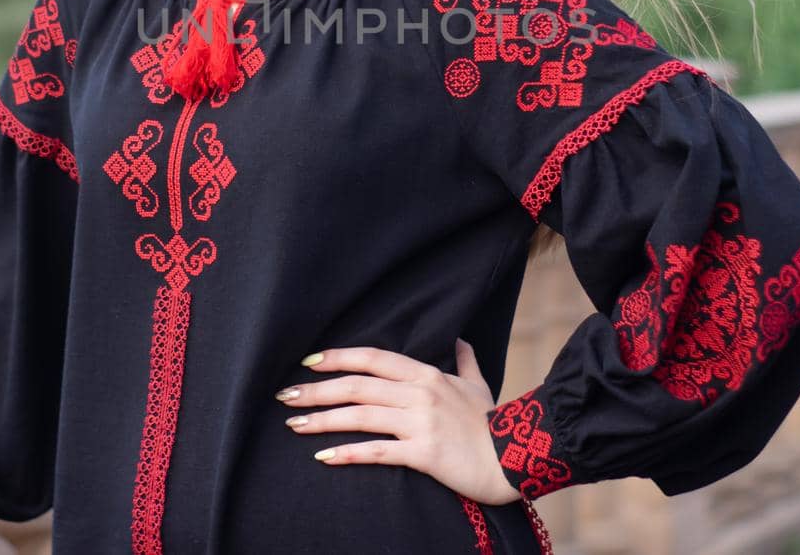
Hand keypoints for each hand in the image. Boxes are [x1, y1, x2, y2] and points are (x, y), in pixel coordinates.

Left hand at [276, 337, 524, 505]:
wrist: (514, 459)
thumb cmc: (492, 423)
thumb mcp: (478, 384)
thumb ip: (464, 360)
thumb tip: (459, 339)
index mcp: (427, 374)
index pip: (374, 358)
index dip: (339, 358)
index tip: (309, 362)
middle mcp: (419, 393)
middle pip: (358, 385)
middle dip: (317, 390)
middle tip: (286, 396)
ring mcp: (420, 422)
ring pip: (361, 415)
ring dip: (323, 420)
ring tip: (294, 426)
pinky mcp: (423, 453)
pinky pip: (377, 451)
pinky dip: (348, 453)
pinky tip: (324, 457)